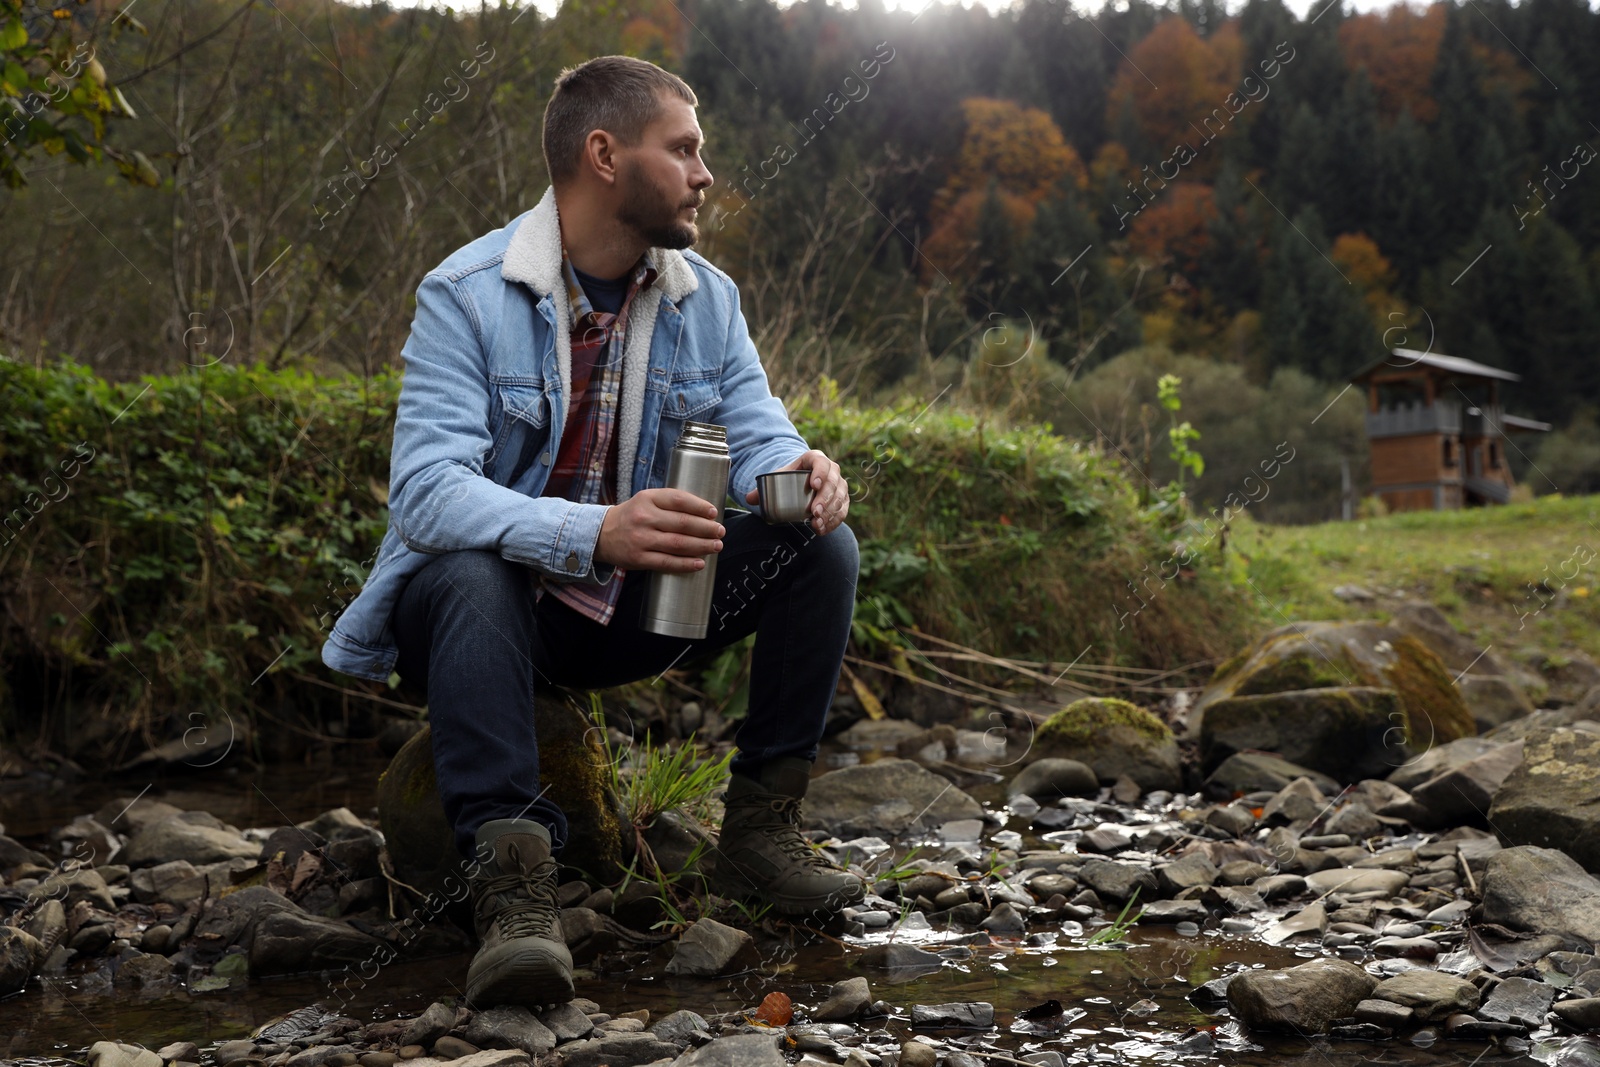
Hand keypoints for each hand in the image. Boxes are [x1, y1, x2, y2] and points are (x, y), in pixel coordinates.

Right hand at [595, 488, 723, 571]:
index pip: (678, 500)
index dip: (699, 506)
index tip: (714, 512)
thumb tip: (705, 513)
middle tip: (720, 531)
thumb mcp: (646, 500)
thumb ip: (671, 503)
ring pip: (678, 543)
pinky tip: (699, 563)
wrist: (602, 534)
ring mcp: (641, 539)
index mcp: (647, 498)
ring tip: (716, 546)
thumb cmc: (633, 516)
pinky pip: (667, 562)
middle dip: (706, 528)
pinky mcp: (639, 559)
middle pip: (682, 523)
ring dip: (701, 546)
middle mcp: (644, 518)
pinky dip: (686, 564)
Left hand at [745, 449, 848, 534]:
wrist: (802, 481)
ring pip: (840, 497)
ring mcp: (839, 485)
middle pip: (833, 482)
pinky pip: (842, 510)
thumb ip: (762, 489)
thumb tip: (749, 498)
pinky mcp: (842, 499)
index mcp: (815, 459)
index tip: (813, 485)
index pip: (821, 462)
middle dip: (825, 498)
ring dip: (830, 512)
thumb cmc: (790, 477)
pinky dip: (834, 521)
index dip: (820, 472)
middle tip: (814, 512)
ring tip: (816, 524)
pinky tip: (822, 529)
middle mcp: (831, 470)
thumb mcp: (777, 478)